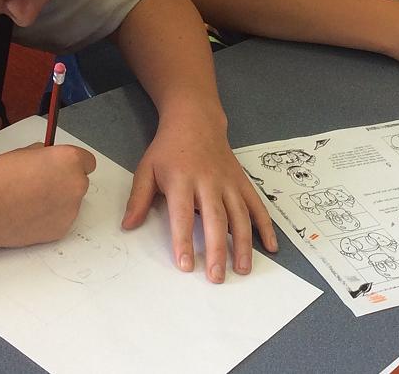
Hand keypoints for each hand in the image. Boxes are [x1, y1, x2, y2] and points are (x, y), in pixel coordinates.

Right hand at [0, 144, 95, 248]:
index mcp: (70, 160)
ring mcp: (70, 210)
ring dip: (57, 202)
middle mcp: (76, 185)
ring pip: (70, 203)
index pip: (87, 162)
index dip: (72, 164)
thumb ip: (46, 155)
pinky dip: (49, 218)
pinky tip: (28, 215)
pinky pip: (60, 220)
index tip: (62, 168)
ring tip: (29, 201)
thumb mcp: (25, 152)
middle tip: (40, 185)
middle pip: (80, 182)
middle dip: (65, 183)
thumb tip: (49, 160)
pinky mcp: (60, 230)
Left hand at [121, 125, 278, 282]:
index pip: (182, 215)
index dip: (183, 241)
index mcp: (181, 180)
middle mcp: (208, 182)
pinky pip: (257, 205)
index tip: (186, 265)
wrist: (195, 121)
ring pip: (240, 215)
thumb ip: (138, 198)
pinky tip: (270, 246)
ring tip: (243, 269)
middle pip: (215, 219)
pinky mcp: (243, 182)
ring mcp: (229, 182)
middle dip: (217, 249)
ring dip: (244, 244)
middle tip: (217, 277)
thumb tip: (128, 226)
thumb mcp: (147, 168)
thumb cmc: (168, 149)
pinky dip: (266, 226)